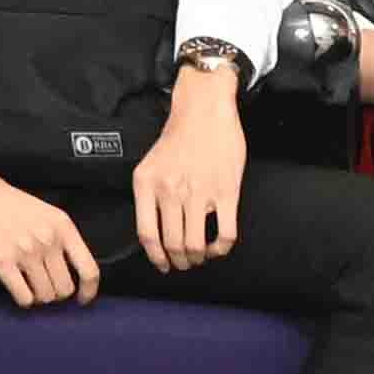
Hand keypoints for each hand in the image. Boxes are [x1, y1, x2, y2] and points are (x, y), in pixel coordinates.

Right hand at [0, 151, 109, 309]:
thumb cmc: (8, 204)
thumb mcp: (45, 215)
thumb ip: (60, 240)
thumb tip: (71, 274)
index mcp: (62, 226)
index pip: (89, 269)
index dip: (88, 291)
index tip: (82, 299)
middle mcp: (47, 239)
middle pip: (65, 289)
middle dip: (55, 292)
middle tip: (44, 285)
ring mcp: (25, 251)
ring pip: (45, 296)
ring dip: (38, 296)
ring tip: (28, 285)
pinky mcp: (2, 261)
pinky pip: (24, 297)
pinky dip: (22, 299)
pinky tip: (17, 288)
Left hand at [126, 120, 254, 266]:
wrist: (205, 109)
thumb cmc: (179, 137)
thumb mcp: (151, 164)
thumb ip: (150, 195)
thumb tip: (155, 232)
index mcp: (147, 184)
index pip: (147, 234)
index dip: (155, 257)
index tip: (163, 264)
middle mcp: (170, 190)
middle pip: (172, 244)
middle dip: (180, 261)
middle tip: (185, 262)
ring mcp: (199, 192)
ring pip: (196, 245)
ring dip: (198, 257)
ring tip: (200, 255)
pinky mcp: (227, 192)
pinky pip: (225, 234)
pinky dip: (221, 248)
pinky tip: (218, 246)